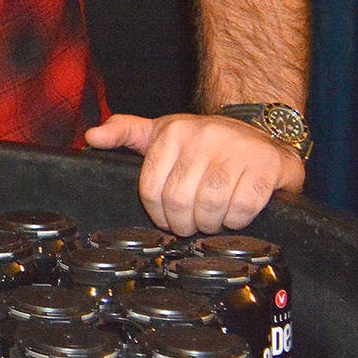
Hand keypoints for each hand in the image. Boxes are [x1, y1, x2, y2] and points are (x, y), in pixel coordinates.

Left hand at [85, 112, 304, 236]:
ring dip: (209, 224)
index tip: (166, 219)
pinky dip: (237, 220)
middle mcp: (204, 137)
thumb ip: (123, 132)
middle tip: (189, 225)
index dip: (157, 214)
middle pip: (179, 201)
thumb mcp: (160, 132)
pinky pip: (244, 207)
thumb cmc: (204, 141)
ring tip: (210, 222)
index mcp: (172, 132)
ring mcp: (238, 150)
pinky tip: (234, 216)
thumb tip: (90, 137)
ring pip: (211, 206)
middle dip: (183, 223)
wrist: (261, 132)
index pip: (151, 189)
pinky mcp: (266, 166)